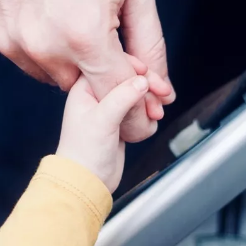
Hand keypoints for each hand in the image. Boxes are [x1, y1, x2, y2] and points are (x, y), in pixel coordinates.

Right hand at [0, 0, 174, 142]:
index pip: (114, 94)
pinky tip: (39, 9)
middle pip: (79, 86)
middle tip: (98, 28)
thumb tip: (159, 89)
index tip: (140, 89)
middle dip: (95, 67)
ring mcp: (8, 40)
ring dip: (62, 56)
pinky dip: (33, 42)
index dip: (132, 96)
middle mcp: (41, 45)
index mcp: (84, 35)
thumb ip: (149, 45)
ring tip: (66, 12)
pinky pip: (19, 55)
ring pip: (47, 74)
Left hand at [56, 57, 170, 192]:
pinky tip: (152, 120)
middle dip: (147, 84)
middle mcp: (96, 96)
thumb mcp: (103, 119)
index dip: (131, 65)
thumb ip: (123, 96)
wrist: (86, 182)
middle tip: (163, 92)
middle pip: (126, 77)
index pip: (109, 63)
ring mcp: (108, 109)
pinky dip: (148, 113)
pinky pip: (139, 109)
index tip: (148, 73)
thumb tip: (143, 79)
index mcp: (84, 89)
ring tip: (158, 111)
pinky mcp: (119, 122)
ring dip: (150, 100)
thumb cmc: (83, 153)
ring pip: (135, 93)